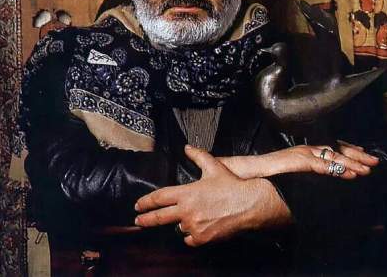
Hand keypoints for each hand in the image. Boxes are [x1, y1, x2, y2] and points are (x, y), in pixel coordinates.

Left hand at [134, 145, 290, 245]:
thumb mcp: (213, 166)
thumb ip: (198, 156)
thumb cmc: (230, 184)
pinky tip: (195, 229)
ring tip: (184, 219)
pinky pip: (189, 239)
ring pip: (178, 228)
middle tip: (138, 221)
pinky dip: (190, 235)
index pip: (159, 198)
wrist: (248, 204)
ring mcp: (194, 226)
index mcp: (187, 193)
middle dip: (146, 220)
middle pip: (159, 217)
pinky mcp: (202, 238)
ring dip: (179, 224)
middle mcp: (187, 211)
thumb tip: (187, 147)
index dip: (146, 202)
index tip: (138, 206)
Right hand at [219, 142, 378, 180]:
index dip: (350, 150)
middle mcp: (307, 149)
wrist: (246, 174)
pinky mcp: (297, 161)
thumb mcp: (293, 176)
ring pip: (333, 156)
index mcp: (307, 151)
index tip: (365, 153)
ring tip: (368, 168)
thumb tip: (319, 187)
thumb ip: (307, 177)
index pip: (333, 147)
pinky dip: (337, 169)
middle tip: (375, 161)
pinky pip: (321, 165)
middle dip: (358, 155)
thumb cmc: (268, 177)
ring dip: (352, 162)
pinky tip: (349, 174)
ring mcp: (302, 153)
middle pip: (337, 149)